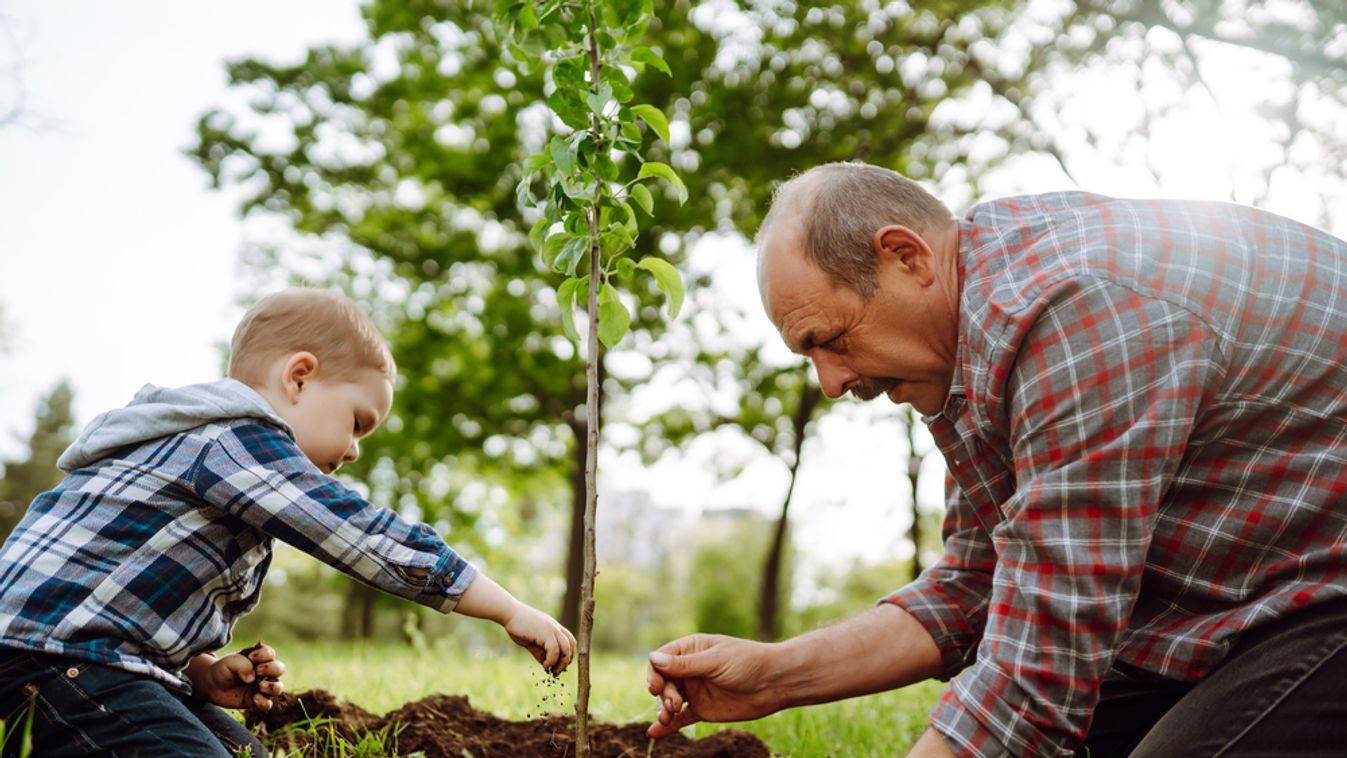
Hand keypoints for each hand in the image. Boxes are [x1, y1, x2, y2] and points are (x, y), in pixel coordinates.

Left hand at [193, 643, 286, 710]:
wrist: (211, 685)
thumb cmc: (223, 670)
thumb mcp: (229, 662)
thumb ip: (242, 665)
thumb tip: (252, 679)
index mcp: (259, 658)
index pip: (270, 654)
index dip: (264, 655)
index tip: (251, 657)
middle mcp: (264, 672)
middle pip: (280, 669)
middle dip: (271, 669)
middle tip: (257, 670)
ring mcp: (261, 687)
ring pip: (278, 688)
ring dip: (272, 687)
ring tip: (259, 686)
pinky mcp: (256, 701)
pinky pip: (268, 704)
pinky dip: (264, 702)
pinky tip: (254, 698)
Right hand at [502, 602, 575, 676]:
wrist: (509, 614)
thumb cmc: (518, 626)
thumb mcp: (532, 642)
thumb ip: (540, 652)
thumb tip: (546, 665)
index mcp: (554, 627)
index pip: (570, 641)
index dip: (568, 655)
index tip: (560, 665)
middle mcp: (555, 627)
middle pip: (571, 644)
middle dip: (567, 660)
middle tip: (558, 671)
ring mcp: (552, 629)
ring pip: (566, 648)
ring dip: (562, 663)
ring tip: (553, 671)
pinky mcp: (545, 632)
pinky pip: (554, 649)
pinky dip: (552, 660)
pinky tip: (545, 665)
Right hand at [645, 633, 781, 737]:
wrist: (775, 683)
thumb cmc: (748, 662)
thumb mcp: (716, 661)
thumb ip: (685, 664)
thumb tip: (652, 658)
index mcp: (692, 649)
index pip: (661, 659)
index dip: (654, 672)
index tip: (656, 686)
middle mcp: (690, 669)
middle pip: (663, 681)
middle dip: (663, 694)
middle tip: (674, 704)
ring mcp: (695, 690)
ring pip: (669, 701)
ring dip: (663, 710)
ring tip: (667, 719)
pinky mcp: (702, 709)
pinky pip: (681, 719)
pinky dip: (668, 726)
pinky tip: (655, 733)